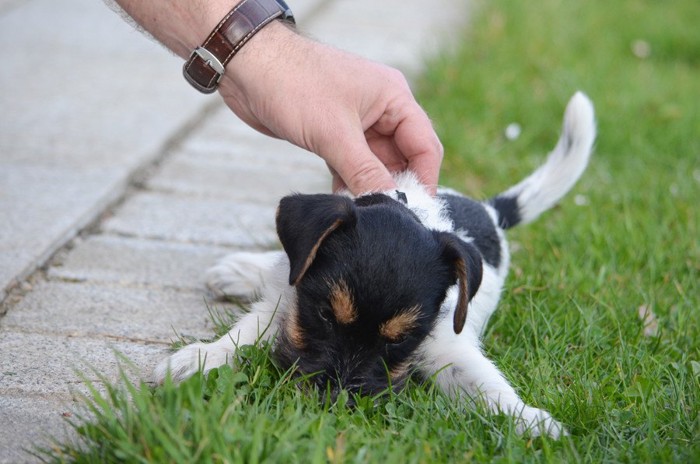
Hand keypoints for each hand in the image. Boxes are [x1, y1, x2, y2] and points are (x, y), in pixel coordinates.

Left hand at [218, 23, 442, 194]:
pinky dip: (349, 183)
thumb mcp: (333, 133)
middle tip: (384, 219)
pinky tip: (343, 203)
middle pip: (403, 158)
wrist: (246, 67)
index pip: (425, 146)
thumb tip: (390, 204)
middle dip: (394, 187)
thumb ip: (364, 172)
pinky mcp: (334, 134)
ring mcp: (357, 122)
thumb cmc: (292, 83)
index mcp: (394, 97)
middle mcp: (381, 109)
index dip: (423, 180)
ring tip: (362, 214)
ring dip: (369, 188)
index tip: (415, 213)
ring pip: (375, 165)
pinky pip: (352, 165)